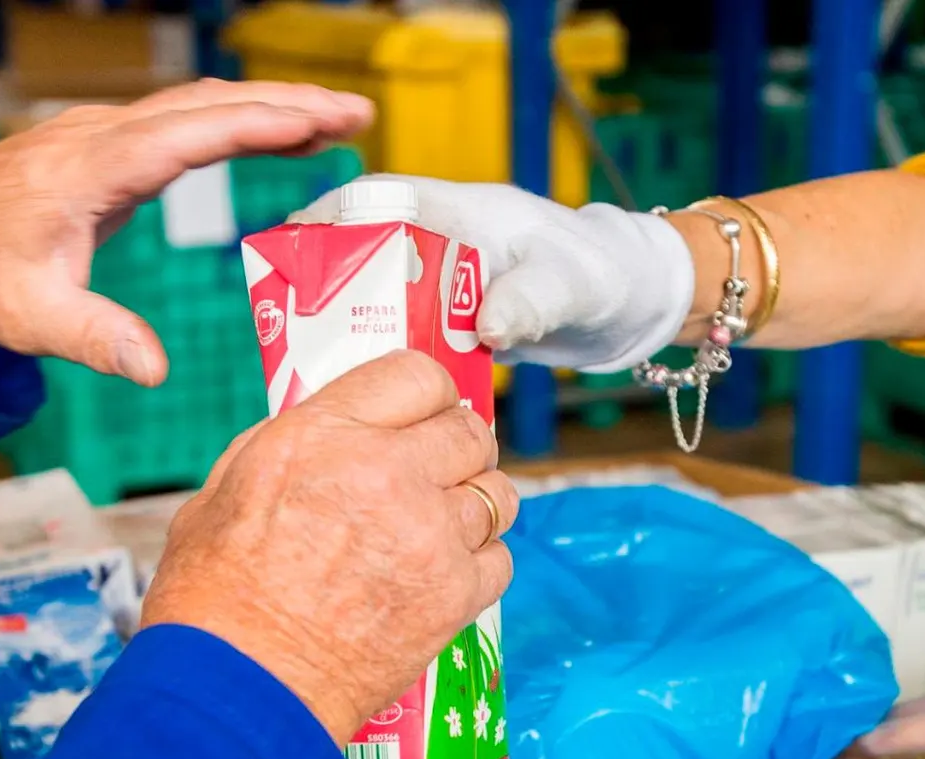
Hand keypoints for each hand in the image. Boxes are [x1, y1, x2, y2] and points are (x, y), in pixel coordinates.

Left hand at [0, 79, 372, 385]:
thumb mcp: (30, 317)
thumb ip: (96, 339)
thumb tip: (155, 370)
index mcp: (93, 168)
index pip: (188, 133)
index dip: (257, 125)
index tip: (318, 122)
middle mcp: (104, 136)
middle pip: (210, 103)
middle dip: (289, 104)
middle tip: (359, 112)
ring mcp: (109, 134)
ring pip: (202, 103)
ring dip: (271, 105)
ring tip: (339, 119)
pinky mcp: (113, 146)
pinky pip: (188, 118)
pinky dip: (241, 118)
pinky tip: (276, 130)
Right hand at [140, 351, 516, 743]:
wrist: (239, 690)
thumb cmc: (216, 599)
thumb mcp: (227, 488)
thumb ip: (292, 445)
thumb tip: (337, 430)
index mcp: (323, 436)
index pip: (416, 375)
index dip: (425, 395)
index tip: (423, 414)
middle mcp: (386, 473)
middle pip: (469, 432)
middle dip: (456, 449)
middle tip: (437, 473)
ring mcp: (430, 534)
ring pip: (498, 495)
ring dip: (474, 508)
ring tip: (441, 529)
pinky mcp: (455, 594)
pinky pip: (501, 559)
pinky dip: (479, 567)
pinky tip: (441, 578)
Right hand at [291, 175, 692, 370]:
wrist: (633, 304)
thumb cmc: (605, 275)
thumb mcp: (571, 287)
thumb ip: (530, 300)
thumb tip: (488, 326)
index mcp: (466, 214)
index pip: (383, 199)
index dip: (333, 216)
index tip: (292, 245)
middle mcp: (450, 245)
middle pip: (370, 253)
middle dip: (329, 284)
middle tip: (292, 327)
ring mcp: (451, 286)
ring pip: (385, 299)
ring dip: (356, 328)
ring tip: (317, 366)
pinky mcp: (459, 323)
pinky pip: (411, 335)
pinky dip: (390, 358)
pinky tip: (368, 394)